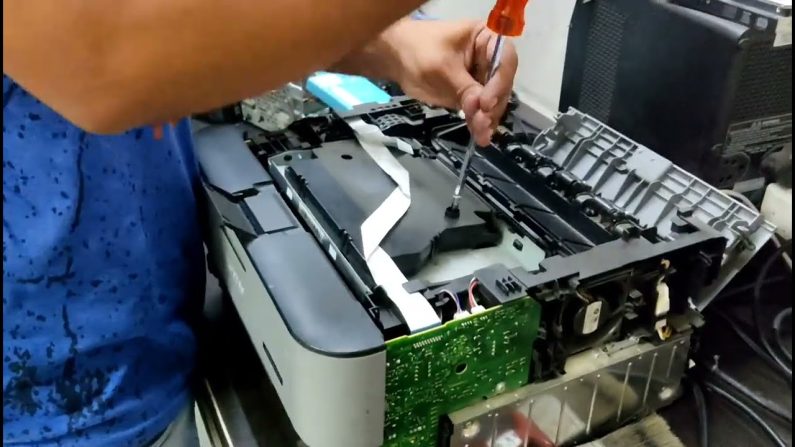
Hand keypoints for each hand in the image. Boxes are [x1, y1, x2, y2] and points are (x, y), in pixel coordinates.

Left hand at [335, 19, 517, 146]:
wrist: (394, 59)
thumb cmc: (417, 51)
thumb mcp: (443, 68)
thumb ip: (465, 88)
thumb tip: (482, 109)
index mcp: (485, 38)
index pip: (504, 60)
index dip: (500, 82)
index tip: (486, 102)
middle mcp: (488, 58)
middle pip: (502, 84)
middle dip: (493, 105)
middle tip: (483, 123)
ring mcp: (480, 78)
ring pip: (493, 101)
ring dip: (488, 119)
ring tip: (481, 134)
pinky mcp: (470, 95)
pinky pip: (480, 111)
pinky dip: (479, 123)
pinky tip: (479, 135)